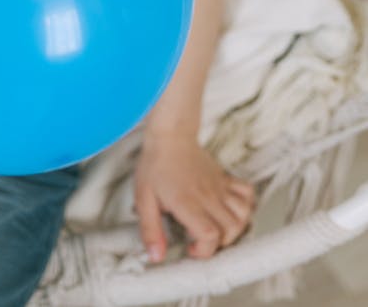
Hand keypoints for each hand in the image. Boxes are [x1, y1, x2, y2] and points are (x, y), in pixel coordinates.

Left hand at [134, 131, 255, 261]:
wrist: (170, 135)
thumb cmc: (156, 164)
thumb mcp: (143, 199)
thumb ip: (150, 229)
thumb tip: (156, 256)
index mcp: (186, 201)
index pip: (209, 234)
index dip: (204, 251)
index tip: (191, 250)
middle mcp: (207, 195)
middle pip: (230, 230)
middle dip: (219, 244)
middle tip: (202, 241)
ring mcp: (219, 187)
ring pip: (243, 215)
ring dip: (234, 229)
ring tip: (218, 229)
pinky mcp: (225, 179)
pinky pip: (248, 193)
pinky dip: (246, 206)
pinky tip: (231, 211)